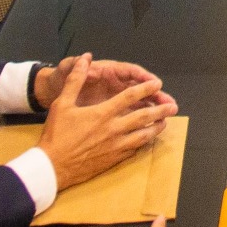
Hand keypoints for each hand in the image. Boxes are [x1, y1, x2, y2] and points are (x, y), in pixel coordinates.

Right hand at [37, 54, 178, 189]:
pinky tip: (148, 140)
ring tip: (166, 122)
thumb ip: (76, 80)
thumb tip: (86, 58)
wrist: (52, 167)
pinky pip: (134, 150)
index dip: (145, 89)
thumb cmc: (56, 134)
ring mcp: (115, 146)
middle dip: (160, 110)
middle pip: (143, 117)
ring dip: (156, 128)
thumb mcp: (62, 103)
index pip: (130, 97)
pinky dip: (144, 143)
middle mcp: (113, 129)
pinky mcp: (113, 160)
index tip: (157, 83)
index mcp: (102, 113)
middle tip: (174, 106)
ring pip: (143, 136)